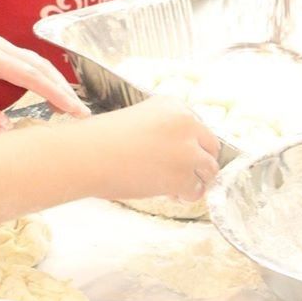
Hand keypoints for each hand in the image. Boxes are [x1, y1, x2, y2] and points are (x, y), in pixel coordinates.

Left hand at [0, 37, 89, 131]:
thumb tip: (13, 132)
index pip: (31, 75)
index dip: (55, 93)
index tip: (74, 110)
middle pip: (40, 66)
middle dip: (61, 89)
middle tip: (81, 113)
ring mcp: (0, 47)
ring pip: (36, 63)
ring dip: (54, 83)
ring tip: (71, 107)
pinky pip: (27, 64)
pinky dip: (42, 78)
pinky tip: (51, 94)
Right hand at [97, 96, 219, 202]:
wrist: (90, 154)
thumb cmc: (105, 139)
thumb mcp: (139, 120)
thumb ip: (164, 129)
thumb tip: (179, 152)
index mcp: (173, 105)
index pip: (198, 126)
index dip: (191, 143)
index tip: (179, 154)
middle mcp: (186, 123)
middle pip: (211, 146)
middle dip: (199, 161)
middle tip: (182, 173)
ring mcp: (187, 150)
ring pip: (209, 170)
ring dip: (195, 180)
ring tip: (175, 186)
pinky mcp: (183, 175)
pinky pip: (197, 190)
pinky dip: (186, 195)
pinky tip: (170, 193)